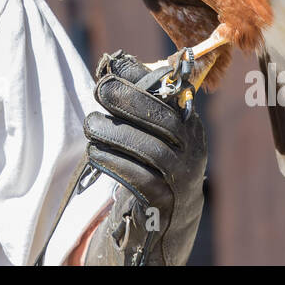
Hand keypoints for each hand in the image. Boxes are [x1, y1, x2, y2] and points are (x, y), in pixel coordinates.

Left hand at [81, 51, 207, 264]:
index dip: (144, 78)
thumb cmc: (152, 166)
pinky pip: (141, 179)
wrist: (167, 222)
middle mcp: (192, 149)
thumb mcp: (151, 132)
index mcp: (188, 124)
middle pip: (164, 119)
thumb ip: (137, 102)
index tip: (115, 66)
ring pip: (152, 150)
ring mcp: (182, 178)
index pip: (171, 94)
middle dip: (129, 100)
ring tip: (91, 124)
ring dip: (116, 133)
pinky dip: (115, 163)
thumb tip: (114, 62)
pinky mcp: (165, 203)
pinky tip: (95, 152)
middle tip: (99, 90)